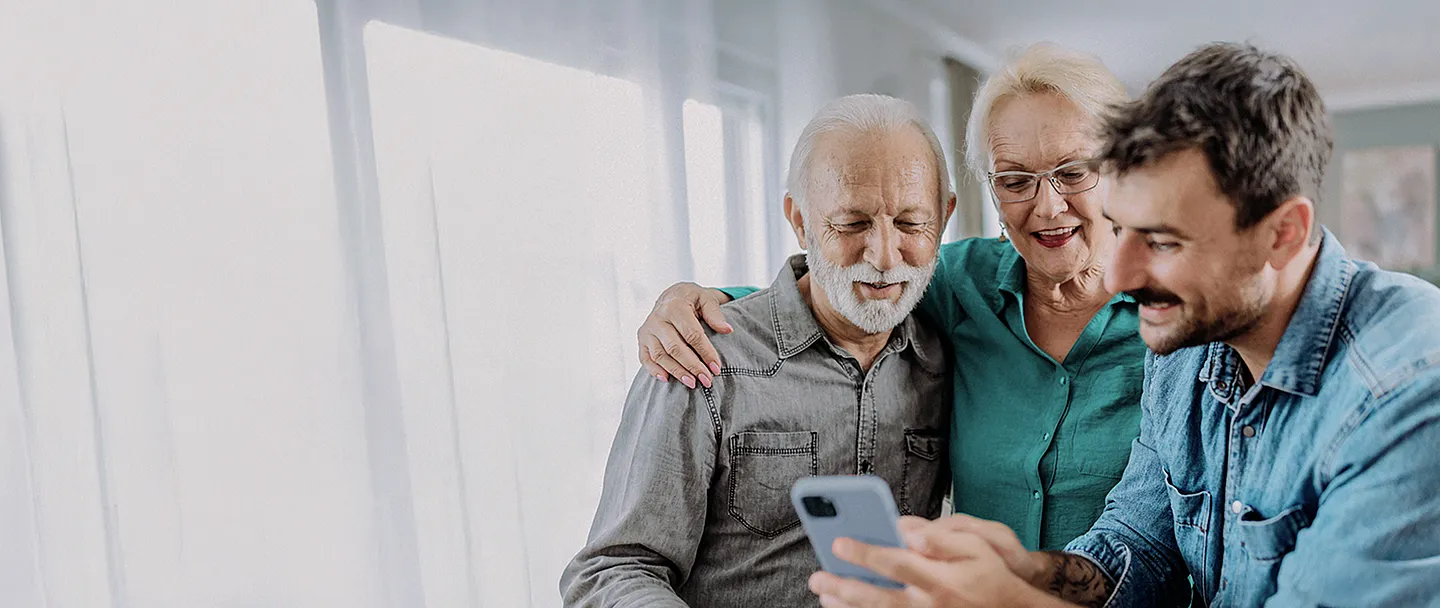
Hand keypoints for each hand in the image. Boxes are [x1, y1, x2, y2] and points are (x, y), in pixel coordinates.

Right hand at [637, 282, 732, 388]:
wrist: (671, 296)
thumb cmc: (692, 300)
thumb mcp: (706, 300)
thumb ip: (715, 314)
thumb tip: (727, 330)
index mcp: (675, 306)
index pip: (692, 334)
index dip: (705, 352)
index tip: (716, 368)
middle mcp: (657, 318)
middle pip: (675, 348)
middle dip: (692, 366)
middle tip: (707, 380)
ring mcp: (647, 330)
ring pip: (660, 356)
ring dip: (676, 372)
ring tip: (692, 384)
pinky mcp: (641, 339)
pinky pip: (645, 358)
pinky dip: (654, 370)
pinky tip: (667, 380)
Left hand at [807, 517, 1067, 607]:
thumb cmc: (989, 577)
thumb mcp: (976, 547)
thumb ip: (940, 537)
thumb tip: (906, 528)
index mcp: (940, 578)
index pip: (895, 563)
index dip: (864, 553)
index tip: (838, 543)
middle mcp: (929, 604)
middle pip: (879, 596)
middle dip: (844, 586)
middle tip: (817, 576)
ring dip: (848, 607)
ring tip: (824, 594)